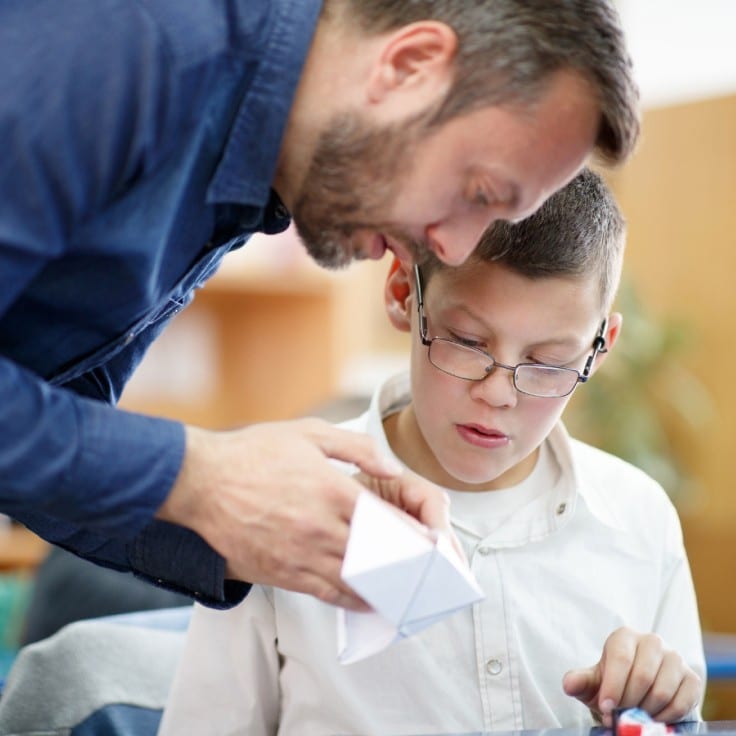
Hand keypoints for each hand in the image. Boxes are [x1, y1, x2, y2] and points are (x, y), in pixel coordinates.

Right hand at [157, 418, 452, 608]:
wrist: (202, 481)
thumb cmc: (254, 453)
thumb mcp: (309, 433)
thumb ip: (356, 447)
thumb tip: (391, 465)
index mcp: (332, 491)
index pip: (386, 520)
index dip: (412, 534)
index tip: (430, 542)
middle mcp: (321, 528)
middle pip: (377, 555)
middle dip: (404, 564)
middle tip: (425, 571)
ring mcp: (301, 554)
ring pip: (354, 581)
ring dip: (382, 587)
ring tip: (403, 591)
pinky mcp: (282, 573)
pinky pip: (325, 593)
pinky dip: (350, 599)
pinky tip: (364, 598)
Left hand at [562, 627, 701, 725]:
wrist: (639, 689)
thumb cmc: (613, 682)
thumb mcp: (594, 682)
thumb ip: (580, 681)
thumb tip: (568, 684)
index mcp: (624, 636)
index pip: (621, 659)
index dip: (613, 686)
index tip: (607, 708)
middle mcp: (652, 641)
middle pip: (643, 676)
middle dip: (629, 702)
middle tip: (621, 715)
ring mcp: (674, 658)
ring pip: (663, 690)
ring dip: (647, 711)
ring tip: (636, 715)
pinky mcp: (692, 677)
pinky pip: (681, 702)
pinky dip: (666, 716)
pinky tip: (654, 717)